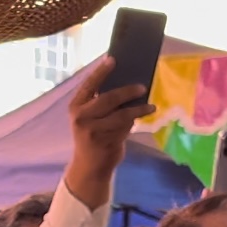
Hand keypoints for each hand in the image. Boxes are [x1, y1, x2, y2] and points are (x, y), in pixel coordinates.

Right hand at [64, 58, 152, 207]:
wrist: (89, 166)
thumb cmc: (92, 136)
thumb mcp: (89, 118)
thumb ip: (100, 103)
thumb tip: (125, 83)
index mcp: (76, 106)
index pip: (89, 85)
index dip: (101, 71)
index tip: (113, 59)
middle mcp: (81, 117)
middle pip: (108, 98)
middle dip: (127, 91)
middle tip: (142, 87)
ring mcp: (93, 130)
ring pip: (121, 114)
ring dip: (138, 108)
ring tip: (150, 105)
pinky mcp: (105, 141)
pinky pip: (125, 127)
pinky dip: (135, 121)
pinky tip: (144, 115)